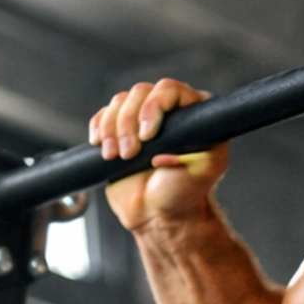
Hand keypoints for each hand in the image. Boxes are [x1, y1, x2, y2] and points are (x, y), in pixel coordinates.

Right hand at [89, 78, 228, 230]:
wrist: (157, 214)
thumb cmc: (184, 192)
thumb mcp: (204, 171)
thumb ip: (201, 151)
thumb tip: (166, 149)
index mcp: (193, 115)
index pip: (170, 90)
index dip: (154, 106)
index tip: (147, 135)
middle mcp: (167, 110)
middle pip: (140, 92)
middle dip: (129, 122)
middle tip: (130, 153)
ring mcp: (142, 117)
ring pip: (119, 102)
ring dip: (113, 129)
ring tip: (117, 156)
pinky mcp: (119, 128)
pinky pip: (103, 114)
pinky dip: (99, 128)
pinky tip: (102, 146)